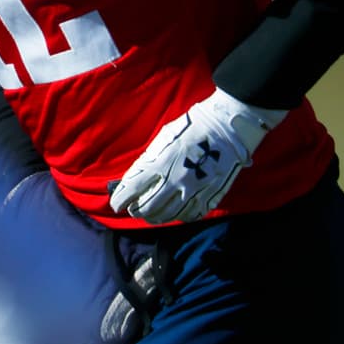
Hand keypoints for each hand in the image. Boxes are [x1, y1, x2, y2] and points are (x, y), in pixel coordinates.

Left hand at [108, 88, 286, 223]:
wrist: (228, 127)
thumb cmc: (192, 128)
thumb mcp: (163, 140)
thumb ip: (149, 161)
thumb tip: (135, 178)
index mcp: (161, 162)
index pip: (132, 188)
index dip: (120, 199)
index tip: (116, 204)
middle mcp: (176, 179)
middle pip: (149, 207)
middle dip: (137, 211)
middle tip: (134, 210)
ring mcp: (195, 190)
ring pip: (169, 215)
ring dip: (155, 217)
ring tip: (150, 215)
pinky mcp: (211, 195)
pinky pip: (191, 214)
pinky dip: (180, 216)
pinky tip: (175, 213)